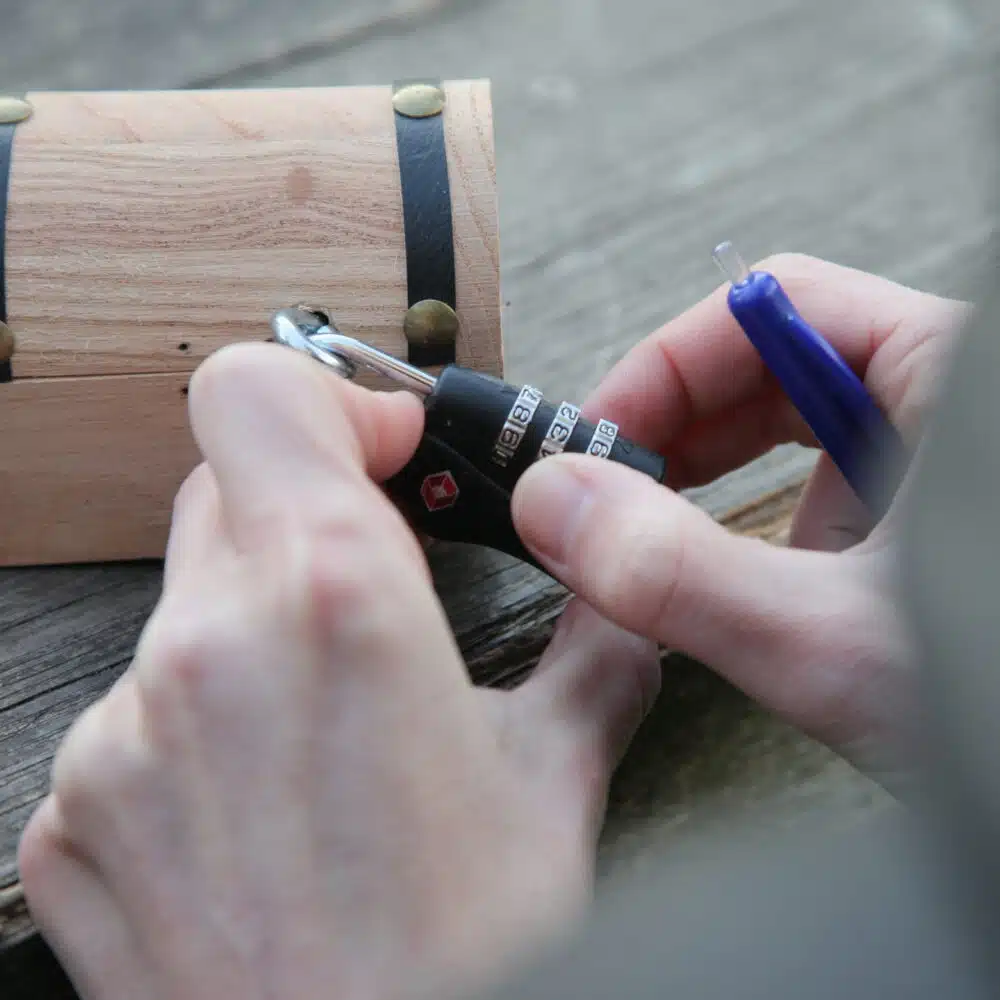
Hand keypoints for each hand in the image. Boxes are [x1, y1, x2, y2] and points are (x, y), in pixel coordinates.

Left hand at [18, 344, 659, 999]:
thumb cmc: (463, 961)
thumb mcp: (557, 783)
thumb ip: (594, 647)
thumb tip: (617, 590)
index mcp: (334, 605)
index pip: (258, 391)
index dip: (329, 403)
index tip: (382, 458)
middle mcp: (205, 651)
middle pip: (227, 489)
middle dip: (306, 513)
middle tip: (372, 585)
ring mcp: (120, 739)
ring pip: (183, 605)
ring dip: (255, 630)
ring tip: (327, 732)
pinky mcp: (70, 817)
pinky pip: (130, 716)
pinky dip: (196, 727)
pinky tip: (262, 805)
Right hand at [513, 254, 968, 783]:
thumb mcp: (837, 644)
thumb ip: (682, 575)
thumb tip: (553, 504)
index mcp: (950, 374)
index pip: (771, 306)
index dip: (663, 366)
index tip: (592, 440)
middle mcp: (941, 402)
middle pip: (770, 363)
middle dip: (673, 424)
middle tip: (602, 489)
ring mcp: (928, 463)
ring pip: (788, 427)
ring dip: (705, 474)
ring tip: (652, 534)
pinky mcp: (916, 522)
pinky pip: (816, 488)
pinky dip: (750, 522)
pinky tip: (727, 575)